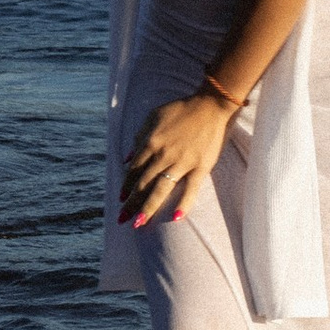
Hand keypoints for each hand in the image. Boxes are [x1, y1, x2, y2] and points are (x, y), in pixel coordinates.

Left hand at [121, 91, 230, 230]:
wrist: (209, 105)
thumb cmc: (180, 111)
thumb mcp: (152, 117)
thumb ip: (138, 137)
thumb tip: (126, 158)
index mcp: (150, 142)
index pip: (134, 170)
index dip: (126, 186)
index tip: (121, 199)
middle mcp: (163, 155)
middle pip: (143, 183)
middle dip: (131, 202)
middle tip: (122, 219)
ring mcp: (182, 162)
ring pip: (161, 189)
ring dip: (148, 207)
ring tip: (139, 223)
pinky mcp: (200, 167)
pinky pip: (191, 189)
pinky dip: (184, 203)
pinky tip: (176, 218)